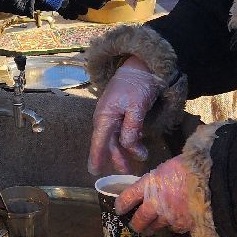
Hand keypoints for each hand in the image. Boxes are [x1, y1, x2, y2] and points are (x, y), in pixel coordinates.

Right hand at [89, 60, 161, 176]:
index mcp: (105, 115)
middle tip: (126, 172)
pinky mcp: (122, 111)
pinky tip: (135, 145)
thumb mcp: (136, 107)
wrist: (143, 64)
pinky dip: (127, 140)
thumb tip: (130, 149)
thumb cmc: (138, 84)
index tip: (94, 171)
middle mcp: (105, 116)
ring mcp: (113, 114)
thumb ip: (131, 129)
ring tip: (133, 163)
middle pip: (108, 142)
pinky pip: (121, 130)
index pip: (99, 141)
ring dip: (123, 150)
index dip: (96, 156)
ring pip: (115, 137)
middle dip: (116, 157)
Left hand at [115, 155, 196, 233]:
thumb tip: (155, 184)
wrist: (212, 180)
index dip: (121, 205)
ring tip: (151, 229)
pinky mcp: (181, 225)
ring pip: (155, 227)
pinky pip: (174, 228)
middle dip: (136, 224)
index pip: (127, 198)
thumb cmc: (190, 167)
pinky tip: (176, 222)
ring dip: (152, 228)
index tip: (119, 209)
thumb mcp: (168, 167)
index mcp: (149, 184)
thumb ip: (158, 179)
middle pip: (139, 219)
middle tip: (135, 226)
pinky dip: (174, 226)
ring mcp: (168, 216)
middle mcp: (154, 203)